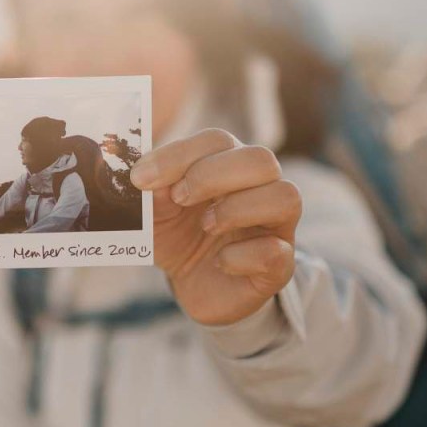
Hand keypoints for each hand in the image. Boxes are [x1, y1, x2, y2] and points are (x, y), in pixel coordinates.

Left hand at [130, 129, 300, 325]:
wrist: (191, 286)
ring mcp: (276, 226)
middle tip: (178, 198)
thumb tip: (144, 178)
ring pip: (286, 197)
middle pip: (261, 159)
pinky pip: (278, 252)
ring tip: (206, 225)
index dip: (178, 155)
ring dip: (237, 208)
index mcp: (229, 164)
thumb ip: (150, 192)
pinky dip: (241, 256)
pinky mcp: (279, 266)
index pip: (217, 141)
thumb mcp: (153, 212)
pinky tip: (219, 262)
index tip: (140, 179)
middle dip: (212, 175)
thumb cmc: (178, 236)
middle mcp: (261, 188)